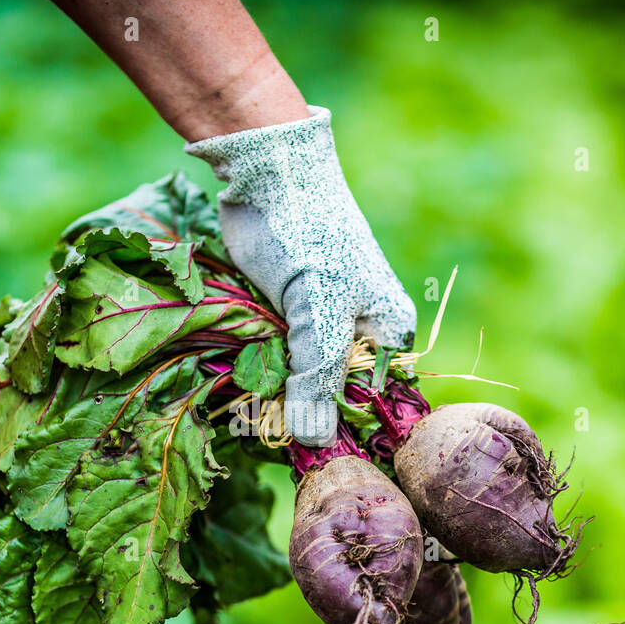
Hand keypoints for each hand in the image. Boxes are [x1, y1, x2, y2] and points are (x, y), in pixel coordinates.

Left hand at [186, 107, 415, 445]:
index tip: (306, 450)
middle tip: (266, 433)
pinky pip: (273, 356)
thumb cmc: (306, 236)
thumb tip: (316, 442)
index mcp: (387, 330)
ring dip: (273, 395)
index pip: (373, 400)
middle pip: (333, 393)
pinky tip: (238, 388)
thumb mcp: (316, 314)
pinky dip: (256, 369)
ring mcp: (317, 322)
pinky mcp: (282, 314)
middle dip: (302, 413)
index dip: (343, 428)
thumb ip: (317, 378)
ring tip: (247, 416)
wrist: (267, 173)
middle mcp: (357, 330)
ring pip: (298, 378)